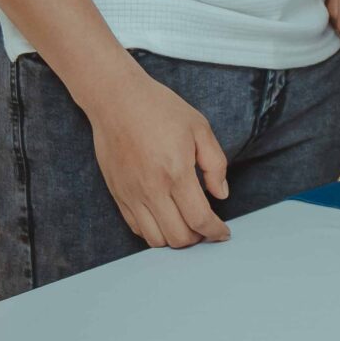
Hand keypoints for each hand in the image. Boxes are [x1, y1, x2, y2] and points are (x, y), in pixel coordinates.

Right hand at [88, 66, 230, 248]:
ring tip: (185, 224)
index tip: (223, 232)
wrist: (116, 99)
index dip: (216, 232)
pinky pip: (136, 228)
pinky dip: (154, 231)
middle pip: (179, 238)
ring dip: (175, 239)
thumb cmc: (159, 108)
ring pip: (156, 240)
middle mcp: (152, 189)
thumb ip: (215, 164)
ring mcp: (132, 194)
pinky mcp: (118, 194)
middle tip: (206, 227)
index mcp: (176, 172)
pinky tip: (165, 217)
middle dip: (198, 238)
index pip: (200, 220)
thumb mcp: (199, 127)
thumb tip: (221, 194)